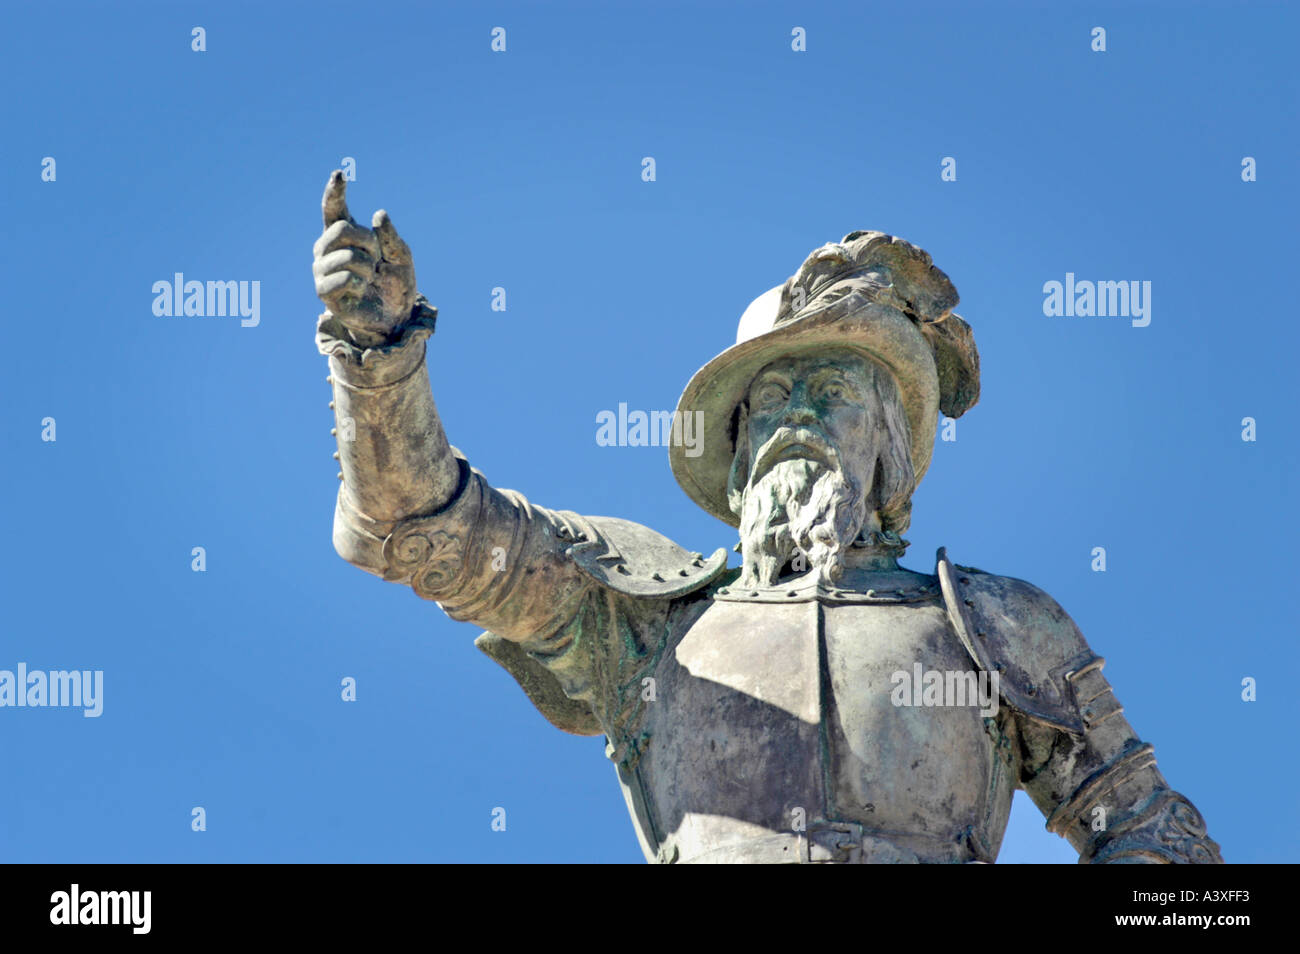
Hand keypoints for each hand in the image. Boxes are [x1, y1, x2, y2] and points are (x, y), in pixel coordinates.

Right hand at [313, 171, 416, 346]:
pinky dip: (359, 282)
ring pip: (344, 255)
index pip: (334, 210)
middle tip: (378, 260)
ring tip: (370, 277)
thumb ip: (391, 237)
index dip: (335, 192)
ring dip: (367, 266)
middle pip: (341, 229)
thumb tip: (379, 215)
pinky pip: (341, 278)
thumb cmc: (396, 284)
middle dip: (368, 243)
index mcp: (345, 237)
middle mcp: (327, 250)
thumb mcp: (401, 257)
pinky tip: (361, 289)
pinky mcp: (324, 292)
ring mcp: (322, 271)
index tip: (339, 174)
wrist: (396, 317)